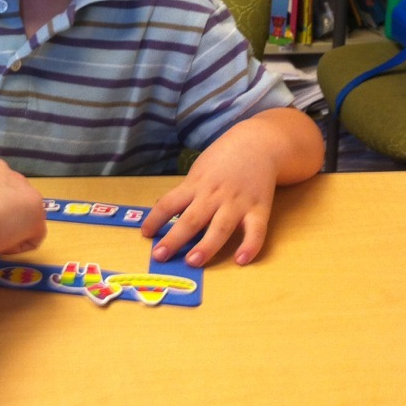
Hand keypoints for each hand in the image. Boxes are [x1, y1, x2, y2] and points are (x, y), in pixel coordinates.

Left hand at [141, 156, 277, 267]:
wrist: (258, 144)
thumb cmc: (223, 160)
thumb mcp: (198, 170)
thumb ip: (185, 191)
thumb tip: (162, 208)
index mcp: (195, 185)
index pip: (169, 203)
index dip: (155, 219)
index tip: (145, 234)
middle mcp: (214, 195)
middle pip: (191, 219)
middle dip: (174, 239)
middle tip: (160, 256)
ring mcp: (237, 203)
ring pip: (220, 228)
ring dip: (206, 246)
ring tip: (192, 261)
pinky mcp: (260, 209)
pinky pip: (256, 231)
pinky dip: (250, 246)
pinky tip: (241, 260)